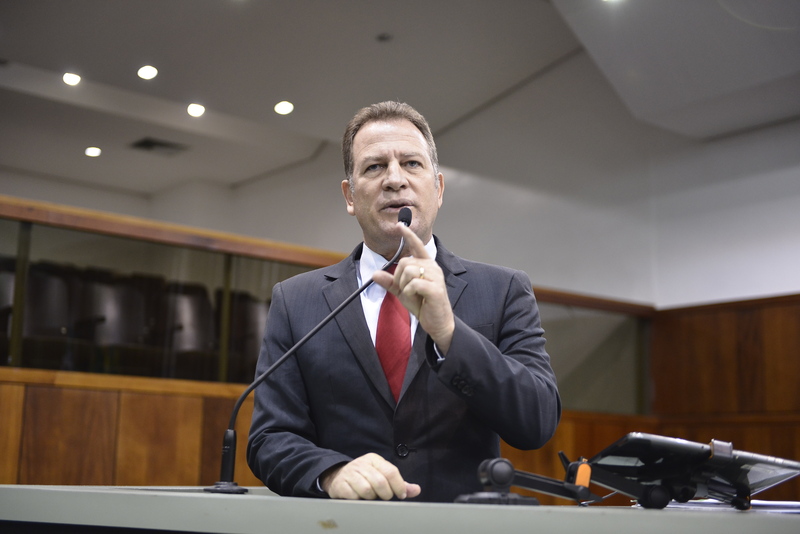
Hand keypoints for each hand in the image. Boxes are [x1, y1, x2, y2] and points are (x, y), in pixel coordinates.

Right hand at [320, 453, 420, 499]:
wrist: (337, 476)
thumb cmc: (364, 476)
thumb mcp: (382, 475)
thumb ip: (399, 483)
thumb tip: (416, 490)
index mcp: (374, 459)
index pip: (391, 472)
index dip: (398, 486)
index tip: (400, 495)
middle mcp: (362, 464)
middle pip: (380, 482)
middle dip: (386, 494)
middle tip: (385, 498)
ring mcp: (350, 474)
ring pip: (367, 490)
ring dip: (372, 498)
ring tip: (371, 496)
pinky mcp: (340, 484)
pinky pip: (354, 496)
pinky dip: (359, 500)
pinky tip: (359, 498)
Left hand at [372, 223, 454, 353]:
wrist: (438, 322)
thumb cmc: (423, 305)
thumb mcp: (402, 292)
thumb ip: (390, 282)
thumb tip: (375, 274)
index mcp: (426, 265)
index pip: (417, 246)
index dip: (408, 235)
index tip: (400, 225)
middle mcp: (433, 267)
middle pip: (404, 262)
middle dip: (398, 278)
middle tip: (406, 290)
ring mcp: (436, 277)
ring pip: (408, 271)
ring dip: (404, 286)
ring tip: (412, 295)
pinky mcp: (436, 288)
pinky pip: (413, 284)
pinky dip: (408, 293)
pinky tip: (416, 298)